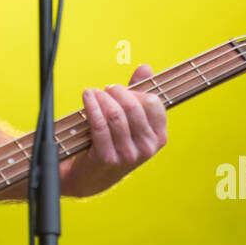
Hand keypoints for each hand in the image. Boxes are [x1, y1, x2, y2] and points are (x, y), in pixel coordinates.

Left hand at [63, 64, 167, 198]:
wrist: (89, 176)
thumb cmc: (111, 143)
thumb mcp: (129, 120)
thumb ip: (138, 93)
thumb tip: (145, 68)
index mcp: (158, 137)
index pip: (153, 103)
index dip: (134, 91)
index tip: (120, 90)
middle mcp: (147, 148)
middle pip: (133, 107)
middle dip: (116, 92)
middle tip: (105, 90)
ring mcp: (128, 154)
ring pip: (115, 114)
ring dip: (101, 98)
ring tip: (92, 93)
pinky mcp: (108, 158)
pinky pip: (99, 124)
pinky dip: (91, 106)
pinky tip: (87, 97)